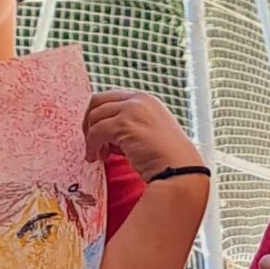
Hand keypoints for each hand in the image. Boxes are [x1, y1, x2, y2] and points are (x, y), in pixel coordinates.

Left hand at [83, 90, 202, 182]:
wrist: (180, 171)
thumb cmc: (167, 160)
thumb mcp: (148, 133)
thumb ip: (130, 126)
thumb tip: (105, 133)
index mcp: (146, 100)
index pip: (111, 98)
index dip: (99, 115)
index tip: (97, 134)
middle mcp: (139, 100)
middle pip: (98, 101)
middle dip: (89, 122)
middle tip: (91, 142)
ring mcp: (132, 110)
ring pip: (95, 116)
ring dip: (91, 137)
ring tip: (98, 155)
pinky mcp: (125, 124)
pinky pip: (97, 132)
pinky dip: (92, 146)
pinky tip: (97, 158)